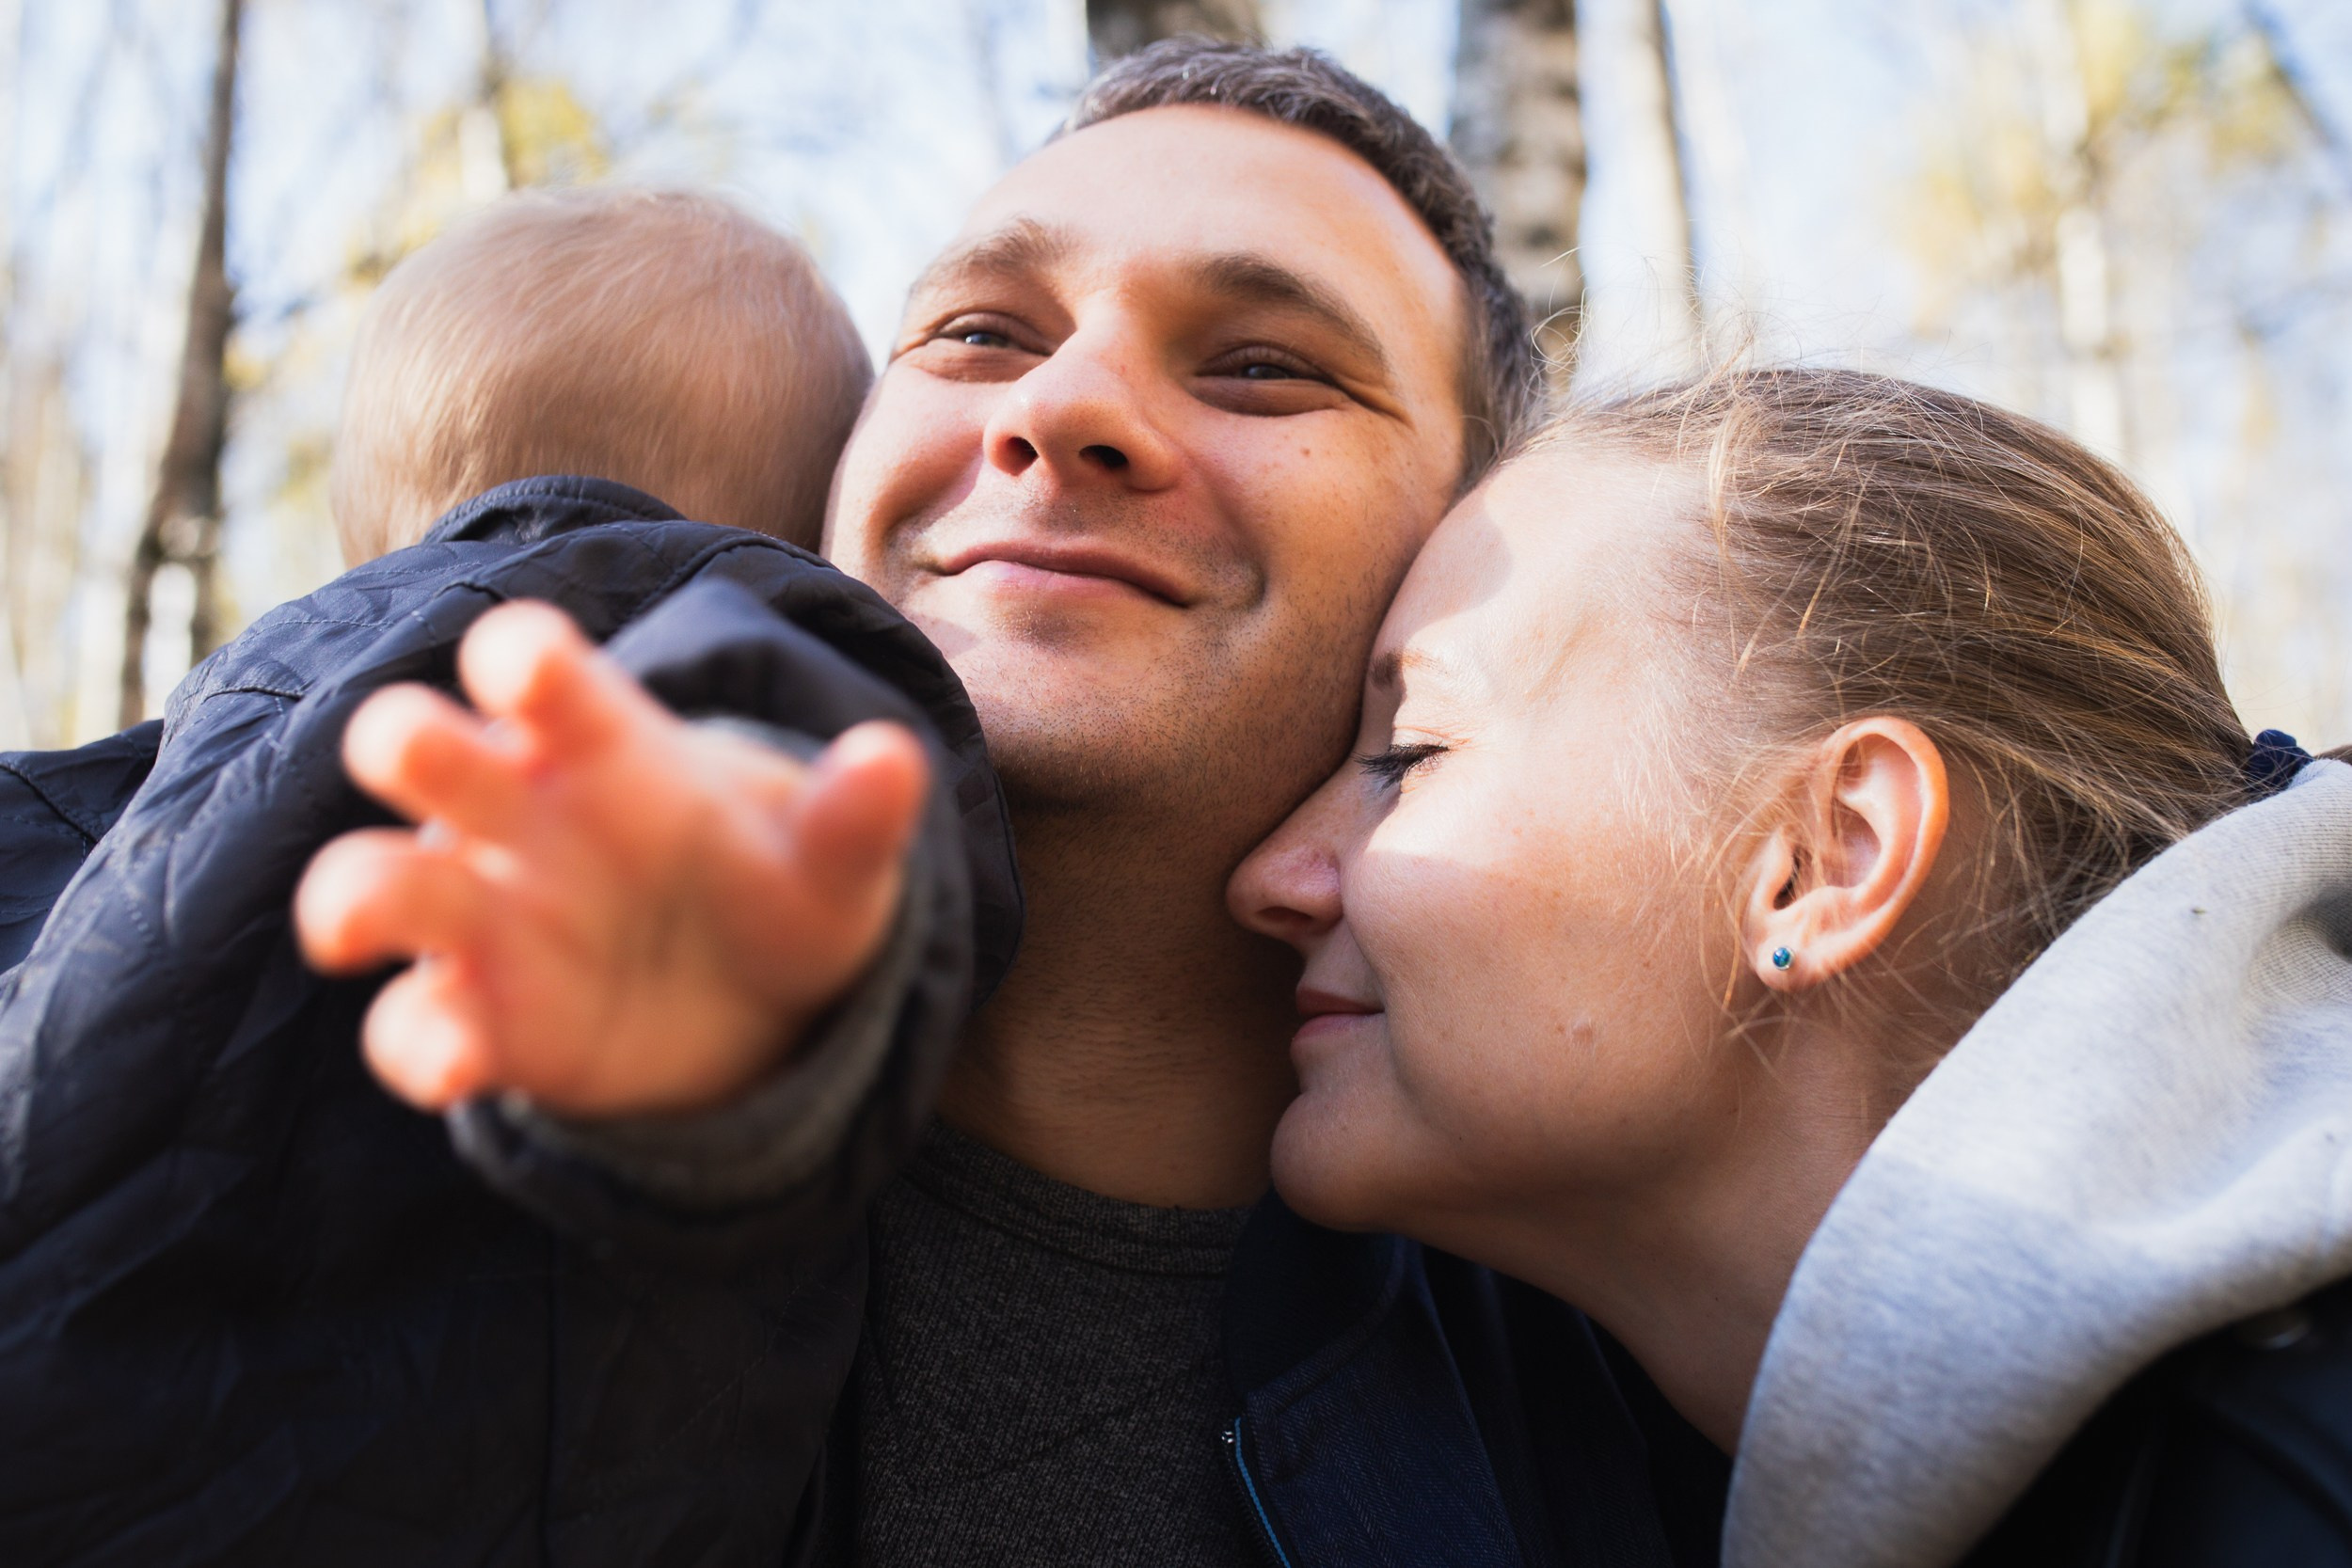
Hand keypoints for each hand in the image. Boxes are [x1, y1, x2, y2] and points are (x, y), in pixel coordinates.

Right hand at [294, 600, 928, 1117]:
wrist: (761, 1003)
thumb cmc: (778, 890)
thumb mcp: (832, 861)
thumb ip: (854, 815)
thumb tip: (898, 758)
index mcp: (603, 748)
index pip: (546, 677)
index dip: (525, 658)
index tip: (527, 661)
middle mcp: (522, 818)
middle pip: (428, 752)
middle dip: (404, 738)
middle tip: (408, 744)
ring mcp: (487, 919)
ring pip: (382, 886)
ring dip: (354, 893)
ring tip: (352, 920)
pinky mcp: (483, 1022)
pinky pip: (419, 1028)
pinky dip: (423, 1044)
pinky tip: (458, 1065)